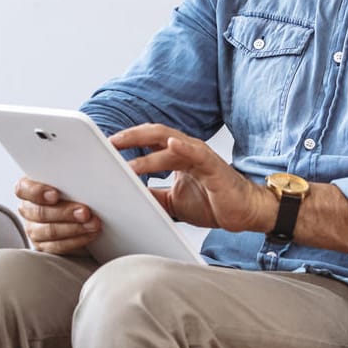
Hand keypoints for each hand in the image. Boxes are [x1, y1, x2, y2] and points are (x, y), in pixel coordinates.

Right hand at [15, 176, 101, 255]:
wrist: (79, 213)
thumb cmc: (71, 191)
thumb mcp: (68, 181)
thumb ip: (68, 179)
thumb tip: (84, 175)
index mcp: (28, 189)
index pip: (23, 189)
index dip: (37, 192)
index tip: (55, 195)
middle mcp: (28, 209)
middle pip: (39, 213)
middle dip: (65, 213)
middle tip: (85, 212)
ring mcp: (34, 229)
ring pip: (49, 232)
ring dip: (75, 228)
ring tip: (93, 224)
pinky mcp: (45, 246)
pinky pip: (58, 246)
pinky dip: (77, 240)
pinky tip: (89, 234)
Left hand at [111, 124, 271, 233]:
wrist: (242, 213)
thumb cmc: (212, 202)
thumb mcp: (172, 202)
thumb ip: (152, 195)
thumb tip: (126, 196)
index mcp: (177, 155)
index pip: (148, 140)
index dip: (127, 140)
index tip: (105, 146)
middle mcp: (186, 150)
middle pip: (154, 134)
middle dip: (130, 137)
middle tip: (109, 143)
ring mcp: (200, 155)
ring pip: (169, 144)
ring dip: (146, 153)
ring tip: (127, 159)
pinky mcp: (213, 166)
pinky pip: (196, 153)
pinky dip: (182, 147)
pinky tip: (170, 144)